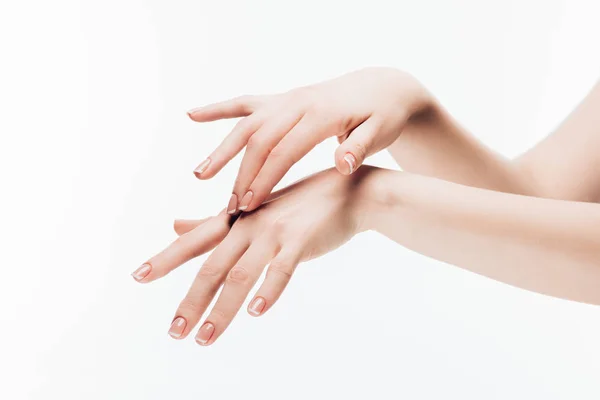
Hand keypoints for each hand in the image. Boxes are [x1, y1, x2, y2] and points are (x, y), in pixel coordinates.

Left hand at [133, 167, 376, 344]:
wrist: (347, 191)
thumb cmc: (300, 203)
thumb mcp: (253, 210)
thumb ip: (214, 223)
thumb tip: (176, 225)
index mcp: (236, 219)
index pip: (193, 243)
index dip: (165, 259)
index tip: (138, 276)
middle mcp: (249, 225)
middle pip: (211, 267)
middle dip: (191, 301)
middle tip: (174, 332)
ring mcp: (274, 234)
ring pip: (240, 276)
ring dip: (222, 310)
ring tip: (205, 339)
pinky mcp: (300, 242)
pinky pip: (281, 271)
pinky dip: (268, 292)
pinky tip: (256, 313)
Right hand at [188, 67, 430, 213]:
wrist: (383, 86)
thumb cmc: (383, 115)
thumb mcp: (381, 132)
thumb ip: (360, 148)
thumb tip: (342, 164)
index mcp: (321, 115)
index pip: (285, 151)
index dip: (265, 180)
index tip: (248, 208)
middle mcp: (298, 103)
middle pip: (260, 140)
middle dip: (242, 176)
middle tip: (229, 208)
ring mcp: (287, 99)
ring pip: (246, 124)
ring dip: (223, 150)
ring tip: (200, 174)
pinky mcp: (282, 99)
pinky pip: (245, 103)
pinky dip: (218, 109)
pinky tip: (192, 115)